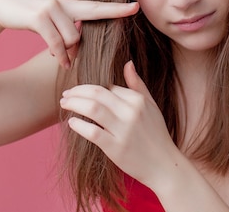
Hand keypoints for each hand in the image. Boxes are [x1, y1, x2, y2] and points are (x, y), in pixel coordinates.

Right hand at [0, 0, 138, 68]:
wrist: (3, 4)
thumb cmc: (30, 13)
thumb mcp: (52, 15)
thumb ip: (68, 22)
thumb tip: (79, 43)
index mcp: (70, 2)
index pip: (97, 6)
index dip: (117, 8)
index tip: (135, 7)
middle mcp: (64, 2)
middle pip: (90, 19)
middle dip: (109, 19)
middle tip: (118, 28)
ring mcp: (52, 8)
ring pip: (73, 37)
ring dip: (68, 51)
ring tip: (61, 56)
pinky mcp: (40, 17)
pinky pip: (57, 42)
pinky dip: (60, 55)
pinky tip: (60, 61)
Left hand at [60, 61, 175, 186]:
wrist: (164, 166)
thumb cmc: (156, 134)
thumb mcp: (151, 106)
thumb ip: (137, 84)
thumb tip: (128, 63)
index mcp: (137, 100)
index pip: (107, 87)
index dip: (89, 88)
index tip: (77, 90)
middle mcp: (131, 112)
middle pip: (96, 93)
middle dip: (77, 92)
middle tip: (65, 94)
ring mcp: (123, 130)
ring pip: (92, 109)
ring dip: (74, 104)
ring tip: (64, 104)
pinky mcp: (115, 148)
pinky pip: (92, 132)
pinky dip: (79, 125)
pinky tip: (71, 122)